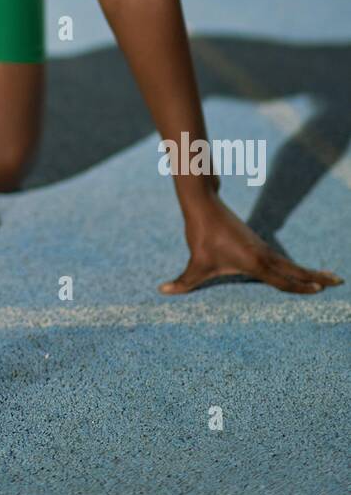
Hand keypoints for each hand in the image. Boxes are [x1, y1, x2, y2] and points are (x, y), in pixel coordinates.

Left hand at [159, 197, 342, 295]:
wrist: (203, 204)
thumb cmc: (201, 234)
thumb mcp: (194, 263)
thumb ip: (183, 282)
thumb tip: (162, 291)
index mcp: (254, 262)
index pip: (283, 280)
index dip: (301, 287)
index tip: (320, 290)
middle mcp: (263, 254)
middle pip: (295, 269)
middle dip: (316, 277)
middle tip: (338, 281)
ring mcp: (261, 246)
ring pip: (289, 263)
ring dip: (307, 271)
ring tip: (325, 278)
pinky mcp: (255, 241)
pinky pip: (280, 258)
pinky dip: (293, 266)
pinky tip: (297, 271)